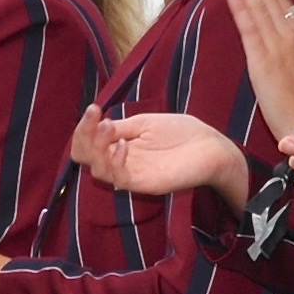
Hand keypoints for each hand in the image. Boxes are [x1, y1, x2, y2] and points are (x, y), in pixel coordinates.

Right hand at [84, 113, 253, 211]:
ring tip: (108, 128)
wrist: (209, 146)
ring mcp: (130, 174)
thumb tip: (97, 125)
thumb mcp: (145, 123)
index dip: (84, 128)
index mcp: (119, 145)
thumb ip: (121, 127)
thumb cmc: (182, 132)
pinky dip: (115, 161)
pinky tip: (125, 145)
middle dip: (84, 136)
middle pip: (84, 158)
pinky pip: (119, 179)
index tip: (93, 108)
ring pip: (97, 170)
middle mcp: (120, 161)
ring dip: (97, 147)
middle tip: (97, 119)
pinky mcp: (143, 184)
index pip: (88, 143)